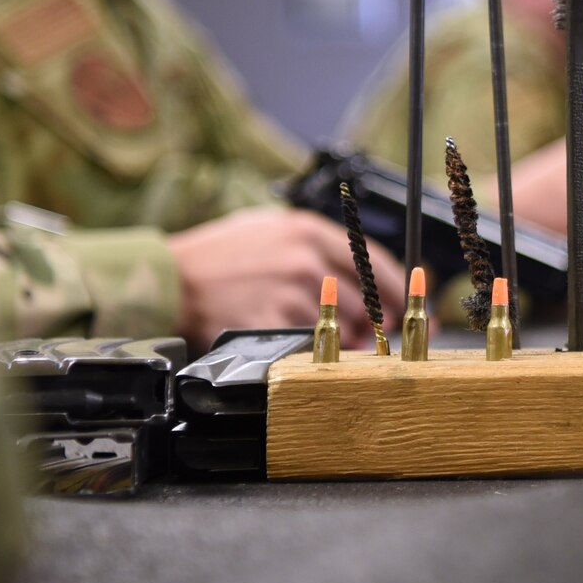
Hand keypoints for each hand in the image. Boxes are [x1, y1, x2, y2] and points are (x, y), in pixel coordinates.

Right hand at [168, 206, 406, 350]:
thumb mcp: (272, 229)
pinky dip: (309, 353)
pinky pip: (308, 348)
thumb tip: (364, 278)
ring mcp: (287, 294)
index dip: (398, 291)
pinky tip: (298, 349)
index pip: (375, 262)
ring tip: (323, 341)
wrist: (171, 279)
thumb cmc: (220, 255)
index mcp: (309, 231)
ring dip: (339, 342)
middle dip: (372, 325)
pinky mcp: (269, 325)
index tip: (410, 308)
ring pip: (339, 330)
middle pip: (365, 302)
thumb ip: (319, 248)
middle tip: (370, 336)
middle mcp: (304, 261)